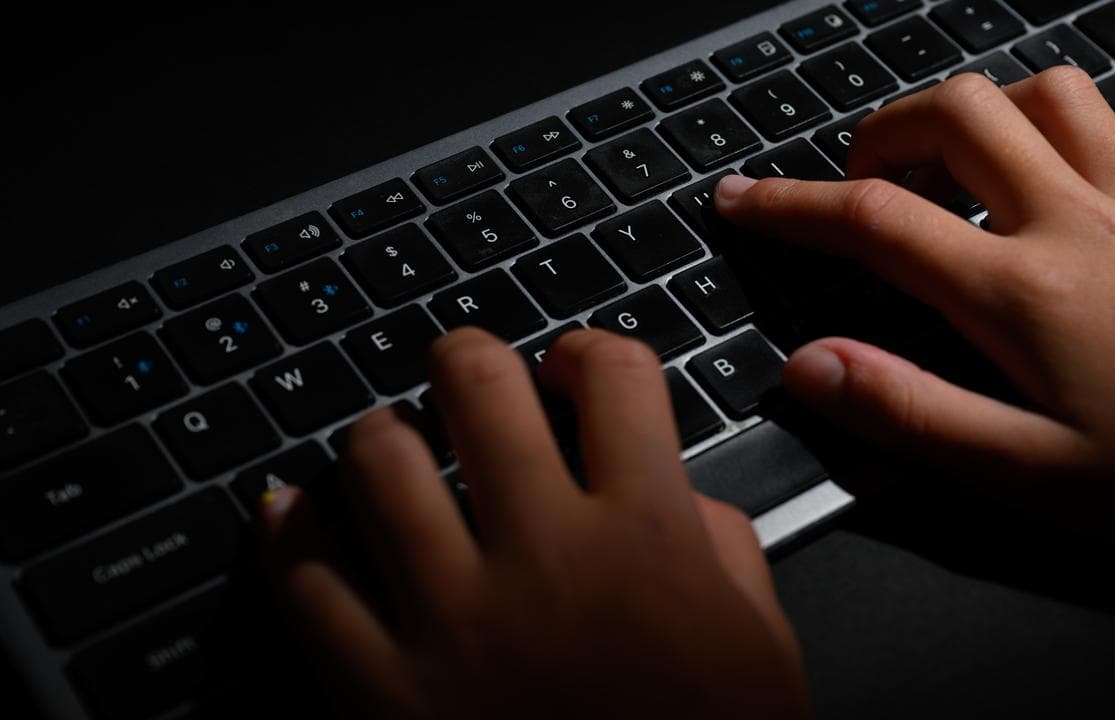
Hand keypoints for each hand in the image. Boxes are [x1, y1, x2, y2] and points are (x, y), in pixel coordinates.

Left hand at [258, 328, 808, 717]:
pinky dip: (290, 527)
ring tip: (389, 442)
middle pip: (479, 386)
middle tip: (463, 373)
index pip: (614, 376)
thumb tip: (674, 489)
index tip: (574, 366)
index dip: (592, 350)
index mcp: (648, 538)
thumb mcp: (762, 647)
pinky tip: (295, 511)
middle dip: (468, 358)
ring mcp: (455, 619)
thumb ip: (722, 546)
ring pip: (378, 460)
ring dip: (380, 432)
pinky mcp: (381, 690)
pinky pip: (306, 578)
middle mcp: (546, 556)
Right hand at [716, 68, 1114, 552]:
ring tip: (946, 165)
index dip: (787, 205)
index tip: (740, 199)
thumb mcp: (1035, 477)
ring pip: (1038, 92)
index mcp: (1020, 292)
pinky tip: (1053, 168)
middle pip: (953, 114)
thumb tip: (811, 367)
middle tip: (855, 184)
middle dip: (879, 134)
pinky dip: (1060, 122)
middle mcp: (1075, 220)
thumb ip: (913, 415)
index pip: (872, 219)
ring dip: (973, 111)